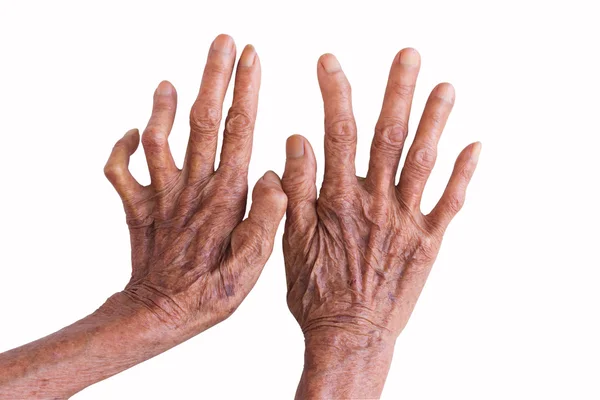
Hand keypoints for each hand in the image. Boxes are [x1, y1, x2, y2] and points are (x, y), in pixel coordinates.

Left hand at [104, 34, 285, 337]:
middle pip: (202, 120)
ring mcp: (161, 195)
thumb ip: (265, 220)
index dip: (246, 90)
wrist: (156, 315)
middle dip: (213, 76)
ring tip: (169, 80)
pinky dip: (122, 147)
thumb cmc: (208, 295)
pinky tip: (131, 131)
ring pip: (159, 137)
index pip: (239, 132)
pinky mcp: (137, 207)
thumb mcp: (251, 268)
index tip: (252, 57)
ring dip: (163, 105)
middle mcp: (192, 188)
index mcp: (224, 198)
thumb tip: (273, 176)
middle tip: (223, 42)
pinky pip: (120, 170)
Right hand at [282, 50, 479, 398]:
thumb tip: (296, 140)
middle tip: (408, 56)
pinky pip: (451, 203)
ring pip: (423, 162)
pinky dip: (464, 174)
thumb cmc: (315, 292)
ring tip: (445, 87)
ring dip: (435, 121)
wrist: (350, 336)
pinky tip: (474, 146)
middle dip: (398, 91)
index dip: (334, 93)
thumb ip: (295, 189)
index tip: (329, 62)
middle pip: (388, 136)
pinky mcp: (429, 243)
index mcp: (338, 201)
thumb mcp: (290, 241)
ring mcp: (406, 222)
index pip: (337, 133)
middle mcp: (376, 204)